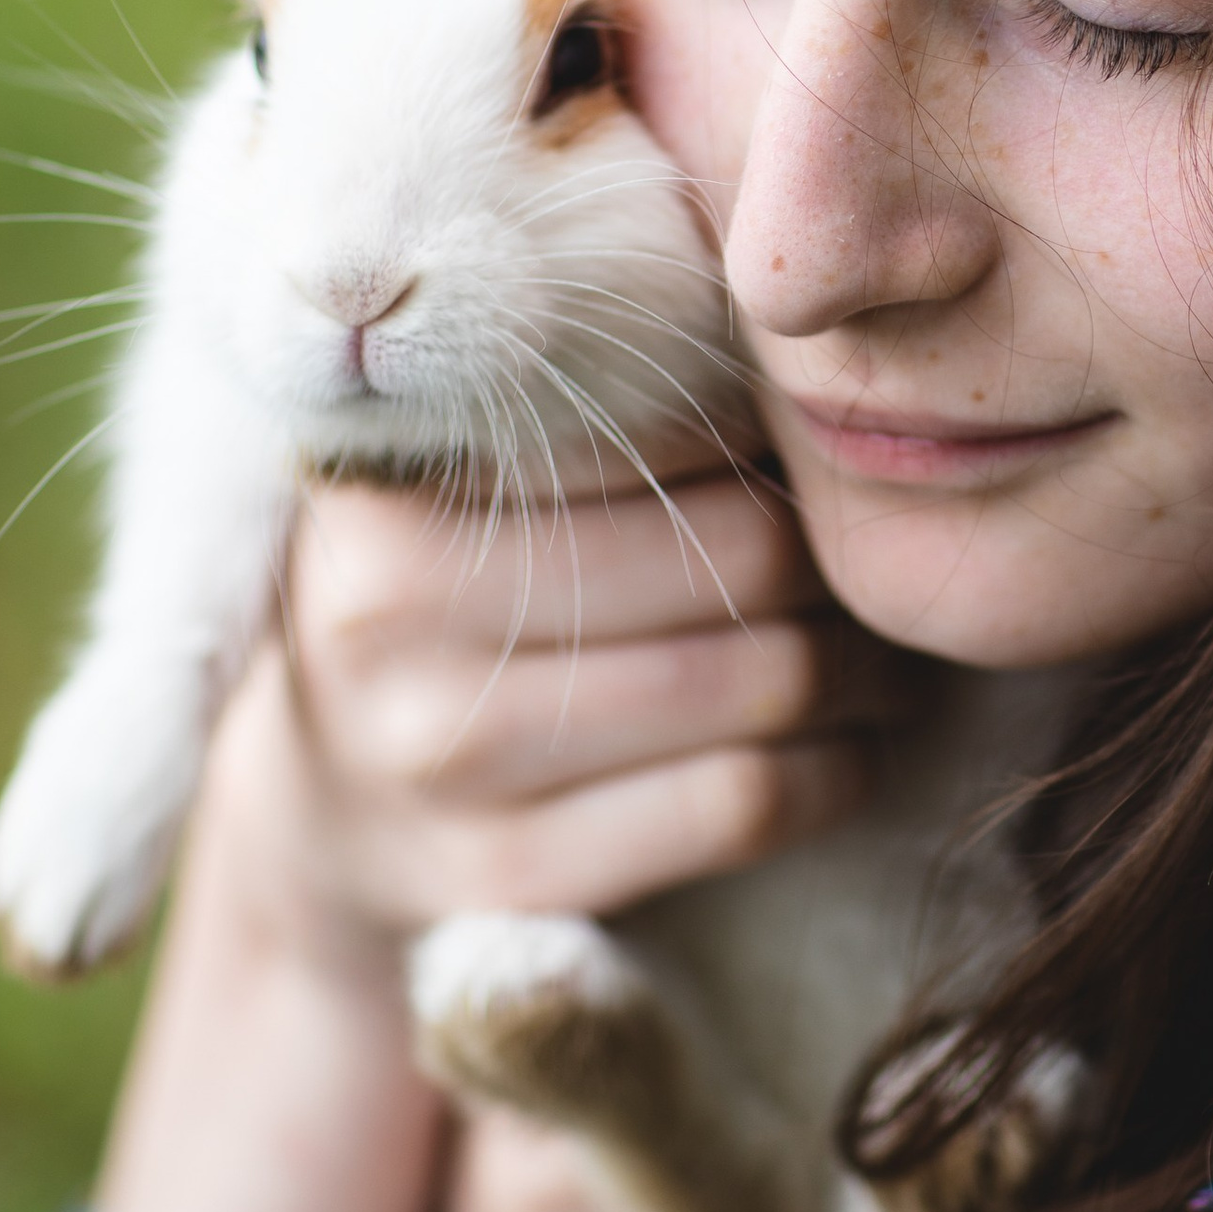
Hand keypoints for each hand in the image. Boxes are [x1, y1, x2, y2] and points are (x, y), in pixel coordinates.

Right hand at [206, 453, 899, 980]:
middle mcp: (388, 614)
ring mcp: (439, 759)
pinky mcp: (508, 877)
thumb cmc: (445, 602)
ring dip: (863, 670)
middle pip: (731, 555)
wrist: (326, 813)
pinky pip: (740, 804)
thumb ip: (584, 396)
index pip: (656, 422)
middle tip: (878, 562)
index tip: (815, 455)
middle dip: (836, 559)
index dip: (769, 440)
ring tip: (886, 652)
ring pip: (755, 684)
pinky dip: (833, 772)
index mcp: (391, 482)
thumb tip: (792, 334)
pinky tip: (847, 748)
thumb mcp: (462, 483)